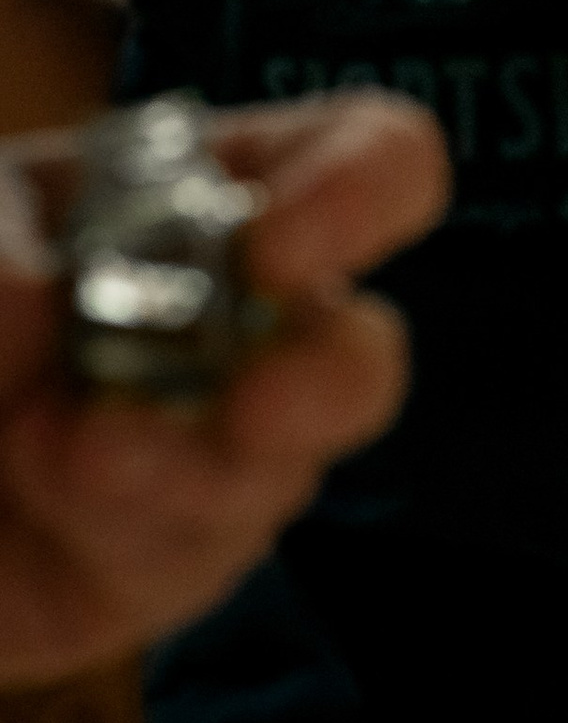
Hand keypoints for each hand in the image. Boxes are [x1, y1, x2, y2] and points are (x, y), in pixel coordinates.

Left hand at [0, 90, 441, 687]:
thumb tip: (40, 297)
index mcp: (227, 194)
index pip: (373, 162)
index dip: (366, 193)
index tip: (282, 248)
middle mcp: (255, 323)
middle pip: (364, 357)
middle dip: (324, 387)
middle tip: (252, 406)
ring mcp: (222, 452)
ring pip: (275, 478)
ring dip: (172, 467)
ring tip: (57, 447)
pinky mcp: (169, 560)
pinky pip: (187, 556)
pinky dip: (110, 521)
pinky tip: (41, 486)